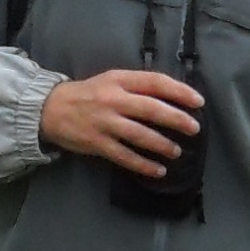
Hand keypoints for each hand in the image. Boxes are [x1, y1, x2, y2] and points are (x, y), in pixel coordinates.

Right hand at [39, 67, 203, 178]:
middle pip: (150, 109)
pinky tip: (158, 170)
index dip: (178, 91)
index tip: (198, 101)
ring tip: (177, 152)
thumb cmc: (89, 94)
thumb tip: (172, 97)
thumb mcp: (111, 80)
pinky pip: (124, 156)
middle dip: (176, 119)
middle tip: (194, 128)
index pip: (154, 82)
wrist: (51, 109)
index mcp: (119, 80)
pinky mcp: (97, 143)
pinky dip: (143, 164)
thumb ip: (137, 87)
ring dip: (162, 144)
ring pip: (139, 134)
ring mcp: (105, 123)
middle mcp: (113, 100)